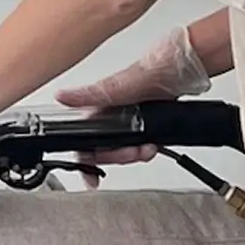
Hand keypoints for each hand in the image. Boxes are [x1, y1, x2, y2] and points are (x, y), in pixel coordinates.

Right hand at [54, 26, 211, 163]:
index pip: (85, 142)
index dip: (86, 162)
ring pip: (124, 150)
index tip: (91, 178)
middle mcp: (113, 115)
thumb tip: (61, 96)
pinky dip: (147, 149)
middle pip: (106, 150)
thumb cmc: (151, 69)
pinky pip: (141, 145)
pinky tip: (154, 146)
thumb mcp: (117, 87)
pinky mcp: (147, 123)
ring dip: (135, 155)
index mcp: (100, 108)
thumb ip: (89, 95)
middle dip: (119, 156)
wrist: (184, 67)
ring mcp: (130, 121)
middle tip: (132, 153)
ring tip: (147, 149)